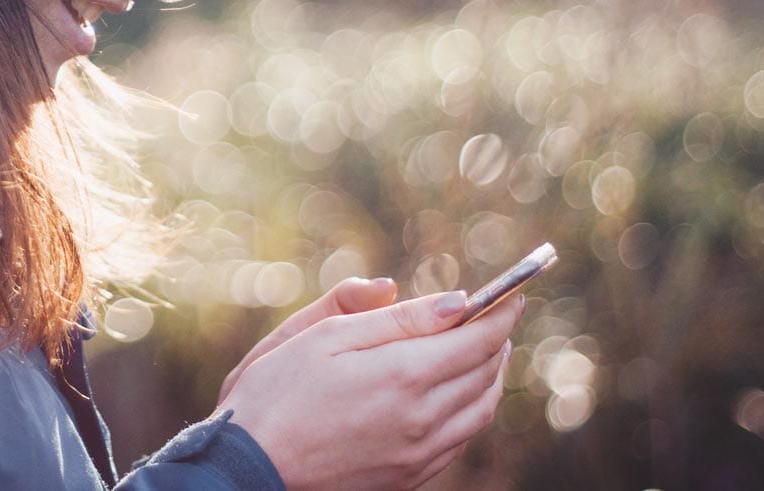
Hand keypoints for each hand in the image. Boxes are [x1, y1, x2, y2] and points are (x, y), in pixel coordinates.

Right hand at [221, 290, 521, 490]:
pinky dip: (474, 408)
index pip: (478, 339)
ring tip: (485, 350)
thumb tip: (452, 301)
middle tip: (498, 315)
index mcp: (401, 374)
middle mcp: (422, 418)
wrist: (250, 466)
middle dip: (497, 339)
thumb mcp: (323, 335)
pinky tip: (458, 394)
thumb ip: (390, 317)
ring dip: (491, 374)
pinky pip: (461, 438)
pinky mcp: (410, 476)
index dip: (501, 312)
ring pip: (481, 409)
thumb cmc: (275, 391)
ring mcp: (419, 453)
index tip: (512, 292)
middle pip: (486, 372)